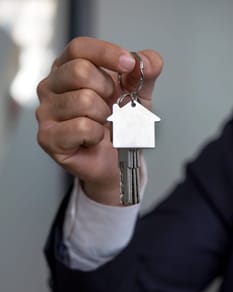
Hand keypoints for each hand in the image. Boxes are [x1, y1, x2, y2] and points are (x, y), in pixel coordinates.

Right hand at [36, 37, 162, 204]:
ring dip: (104, 116)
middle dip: (107, 91)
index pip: (79, 48)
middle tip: (111, 106)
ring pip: (83, 101)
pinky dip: (96, 134)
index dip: (106, 53)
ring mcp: (45, 112)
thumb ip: (145, 72)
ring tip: (102, 124)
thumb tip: (146, 60)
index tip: (128, 64)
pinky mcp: (47, 137)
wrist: (114, 159)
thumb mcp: (137, 93)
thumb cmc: (118, 124)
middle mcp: (50, 87)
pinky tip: (93, 138)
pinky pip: (81, 127)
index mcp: (67, 68)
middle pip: (79, 71)